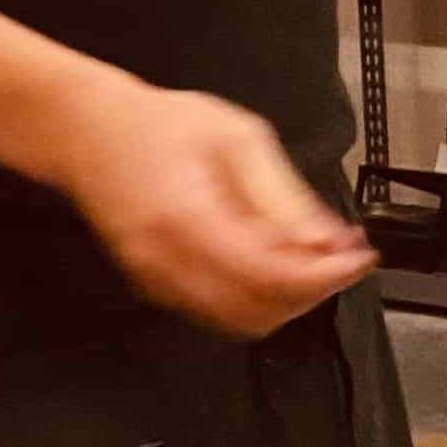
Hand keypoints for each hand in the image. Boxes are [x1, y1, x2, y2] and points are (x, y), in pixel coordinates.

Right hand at [35, 77, 376, 339]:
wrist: (85, 129)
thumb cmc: (156, 124)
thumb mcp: (238, 139)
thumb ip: (283, 197)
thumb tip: (327, 240)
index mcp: (190, 219)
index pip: (275, 276)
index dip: (328, 275)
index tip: (361, 259)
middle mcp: (169, 260)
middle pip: (263, 310)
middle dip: (314, 290)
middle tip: (341, 257)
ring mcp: (157, 279)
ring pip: (243, 321)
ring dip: (288, 299)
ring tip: (313, 259)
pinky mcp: (155, 285)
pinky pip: (219, 312)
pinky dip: (257, 297)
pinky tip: (274, 263)